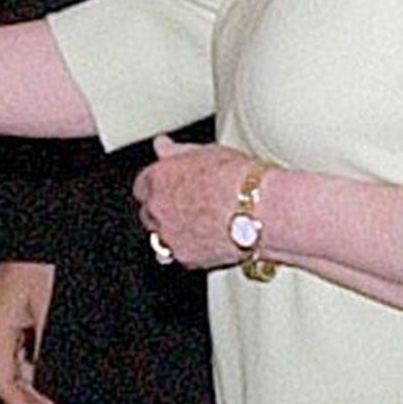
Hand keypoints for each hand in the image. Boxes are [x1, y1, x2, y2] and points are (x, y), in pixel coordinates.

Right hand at [0, 260, 57, 403]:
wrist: (35, 234)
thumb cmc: (39, 263)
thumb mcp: (47, 313)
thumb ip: (42, 353)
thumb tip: (44, 382)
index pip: (2, 383)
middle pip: (1, 378)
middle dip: (25, 402)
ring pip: (5, 366)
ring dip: (26, 386)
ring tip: (46, 402)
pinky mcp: (2, 313)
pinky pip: (10, 350)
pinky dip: (25, 367)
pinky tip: (40, 374)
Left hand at [134, 138, 254, 270]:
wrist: (261, 209)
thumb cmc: (238, 179)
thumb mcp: (206, 152)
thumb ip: (177, 152)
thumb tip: (162, 146)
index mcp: (158, 178)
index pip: (142, 186)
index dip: (158, 188)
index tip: (170, 189)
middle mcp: (157, 208)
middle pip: (149, 213)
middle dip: (164, 211)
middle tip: (189, 208)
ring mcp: (169, 235)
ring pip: (161, 237)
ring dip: (174, 232)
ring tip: (201, 226)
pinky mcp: (185, 257)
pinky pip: (180, 254)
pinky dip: (191, 250)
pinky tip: (211, 240)